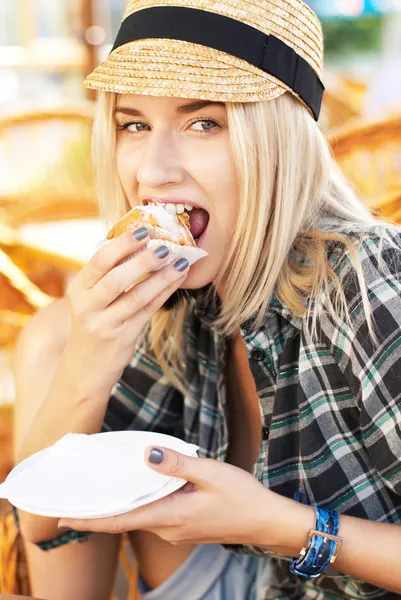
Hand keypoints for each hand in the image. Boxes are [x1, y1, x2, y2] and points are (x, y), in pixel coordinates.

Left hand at [58, 447, 272, 545]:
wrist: (266, 521)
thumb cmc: (241, 497)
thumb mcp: (210, 473)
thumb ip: (177, 464)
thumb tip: (146, 455)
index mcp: (170, 516)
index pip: (120, 520)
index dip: (90, 520)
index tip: (63, 518)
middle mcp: (168, 528)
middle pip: (126, 518)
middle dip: (100, 511)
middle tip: (76, 497)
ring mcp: (177, 530)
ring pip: (140, 516)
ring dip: (120, 505)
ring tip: (102, 488)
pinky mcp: (185, 526)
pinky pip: (154, 514)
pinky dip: (140, 503)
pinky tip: (139, 487)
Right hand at [63, 227, 188, 391]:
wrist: (86, 369)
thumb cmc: (94, 322)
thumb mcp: (90, 299)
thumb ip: (108, 275)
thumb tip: (142, 242)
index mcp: (78, 289)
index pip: (99, 261)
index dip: (122, 244)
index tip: (144, 230)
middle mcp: (88, 306)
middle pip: (117, 279)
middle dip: (143, 260)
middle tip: (165, 245)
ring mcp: (105, 324)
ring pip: (137, 296)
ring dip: (161, 277)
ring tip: (181, 261)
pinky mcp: (123, 337)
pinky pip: (148, 311)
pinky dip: (165, 292)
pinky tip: (178, 279)